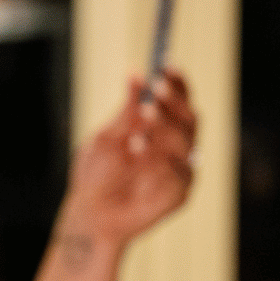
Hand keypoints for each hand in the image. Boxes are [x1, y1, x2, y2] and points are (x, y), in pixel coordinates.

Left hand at [60, 70, 196, 250]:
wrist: (89, 214)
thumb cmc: (96, 175)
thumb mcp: (106, 138)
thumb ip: (125, 112)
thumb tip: (135, 74)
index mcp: (161, 131)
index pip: (179, 102)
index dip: (178, 84)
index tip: (167, 66)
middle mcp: (176, 148)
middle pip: (190, 118)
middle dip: (174, 102)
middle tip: (155, 92)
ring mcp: (180, 170)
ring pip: (187, 140)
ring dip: (164, 126)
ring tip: (140, 124)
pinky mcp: (179, 193)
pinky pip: (180, 171)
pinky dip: (159, 157)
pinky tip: (137, 148)